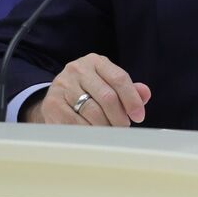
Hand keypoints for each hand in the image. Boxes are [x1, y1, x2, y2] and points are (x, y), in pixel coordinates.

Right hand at [26, 53, 151, 125]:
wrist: (57, 96)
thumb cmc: (90, 91)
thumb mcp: (109, 84)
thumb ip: (130, 89)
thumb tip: (144, 94)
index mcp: (96, 62)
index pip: (119, 79)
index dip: (132, 100)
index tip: (139, 116)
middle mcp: (77, 70)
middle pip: (107, 96)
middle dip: (120, 116)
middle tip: (124, 127)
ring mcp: (62, 86)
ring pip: (92, 111)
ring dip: (106, 126)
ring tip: (111, 131)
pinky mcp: (52, 104)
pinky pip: (76, 122)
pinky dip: (89, 131)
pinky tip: (94, 134)